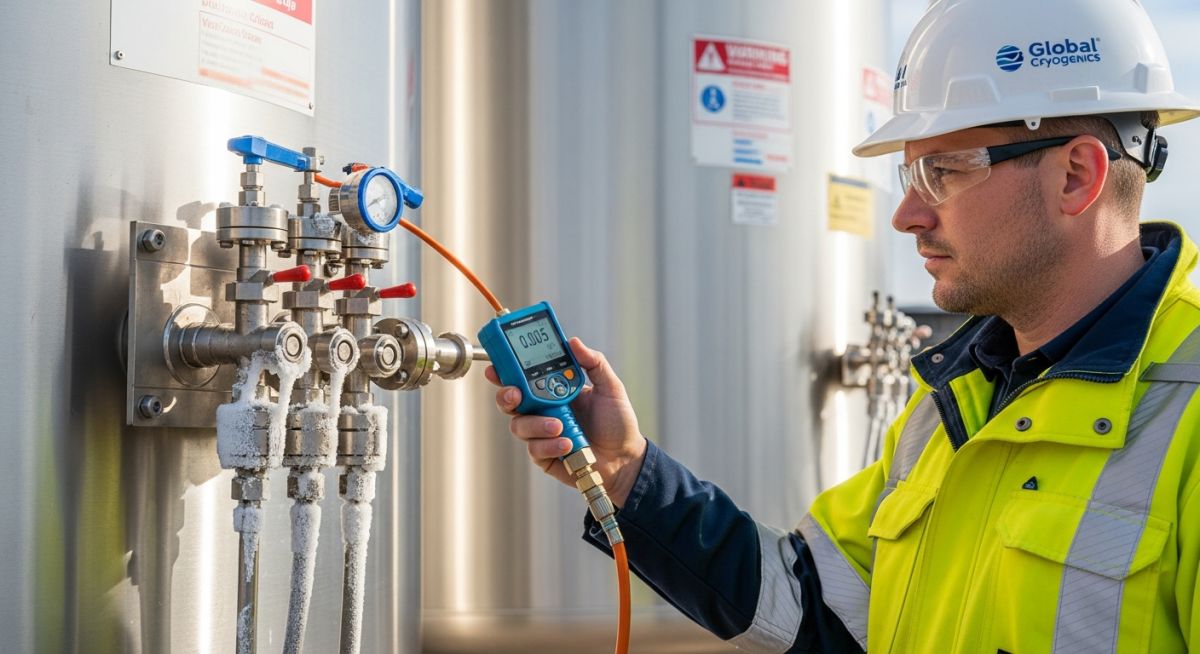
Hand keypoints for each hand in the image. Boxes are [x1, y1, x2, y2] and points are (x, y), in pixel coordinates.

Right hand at [486, 337, 646, 506]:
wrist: (625, 457)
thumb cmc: (616, 422)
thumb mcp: (610, 387)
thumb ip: (593, 363)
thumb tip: (573, 341)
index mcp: (553, 390)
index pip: (523, 377)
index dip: (506, 370)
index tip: (496, 366)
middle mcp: (543, 410)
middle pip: (510, 400)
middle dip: (506, 395)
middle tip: (516, 395)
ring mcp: (541, 433)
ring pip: (519, 425)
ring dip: (536, 424)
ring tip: (560, 426)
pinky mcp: (544, 456)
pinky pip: (534, 449)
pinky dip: (549, 445)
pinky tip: (567, 443)